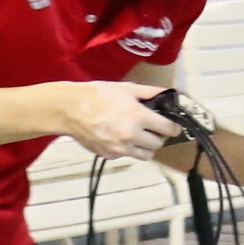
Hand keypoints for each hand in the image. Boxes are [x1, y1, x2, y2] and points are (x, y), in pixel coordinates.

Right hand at [49, 81, 170, 160]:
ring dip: (146, 146)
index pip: (168, 129)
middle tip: (153, 129)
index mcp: (138, 117)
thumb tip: (168, 94)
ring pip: (146, 155)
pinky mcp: (109, 155)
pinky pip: (127, 156)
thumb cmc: (97, 95)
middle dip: (159, 136)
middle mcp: (131, 135)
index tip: (172, 126)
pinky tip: (120, 137)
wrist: (70, 109)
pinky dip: (128, 149)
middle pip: (159, 144)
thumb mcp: (127, 88)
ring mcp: (119, 148)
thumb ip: (150, 92)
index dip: (173, 127)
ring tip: (139, 136)